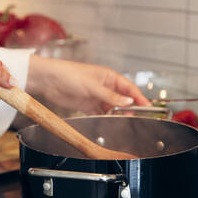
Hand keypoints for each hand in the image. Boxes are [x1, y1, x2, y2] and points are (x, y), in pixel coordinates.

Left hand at [26, 55, 149, 114]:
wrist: (49, 80)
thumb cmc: (69, 74)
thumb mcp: (93, 86)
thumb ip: (110, 96)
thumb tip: (128, 102)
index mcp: (108, 77)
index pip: (128, 88)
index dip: (139, 97)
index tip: (148, 107)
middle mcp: (104, 87)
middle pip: (121, 100)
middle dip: (128, 109)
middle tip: (133, 118)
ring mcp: (95, 97)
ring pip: (111, 108)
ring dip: (116, 115)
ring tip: (122, 123)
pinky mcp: (86, 105)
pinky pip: (99, 114)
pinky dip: (104, 119)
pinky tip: (107, 123)